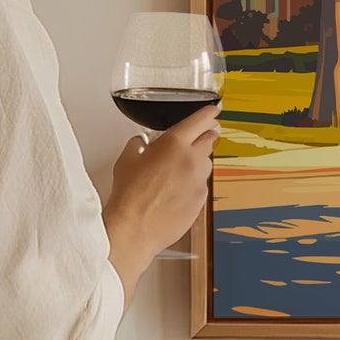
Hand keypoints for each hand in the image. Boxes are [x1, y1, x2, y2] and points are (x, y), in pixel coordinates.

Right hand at [103, 102, 220, 304]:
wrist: (135, 228)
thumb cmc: (129, 195)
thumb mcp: (126, 160)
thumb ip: (138, 145)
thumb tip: (141, 143)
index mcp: (174, 143)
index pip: (200, 120)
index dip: (208, 113)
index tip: (213, 111)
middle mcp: (192, 160)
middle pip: (209, 139)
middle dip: (206, 135)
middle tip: (201, 135)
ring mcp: (199, 181)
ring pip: (206, 163)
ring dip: (197, 161)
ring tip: (178, 170)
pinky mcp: (201, 200)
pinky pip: (201, 185)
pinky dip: (193, 183)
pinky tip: (176, 191)